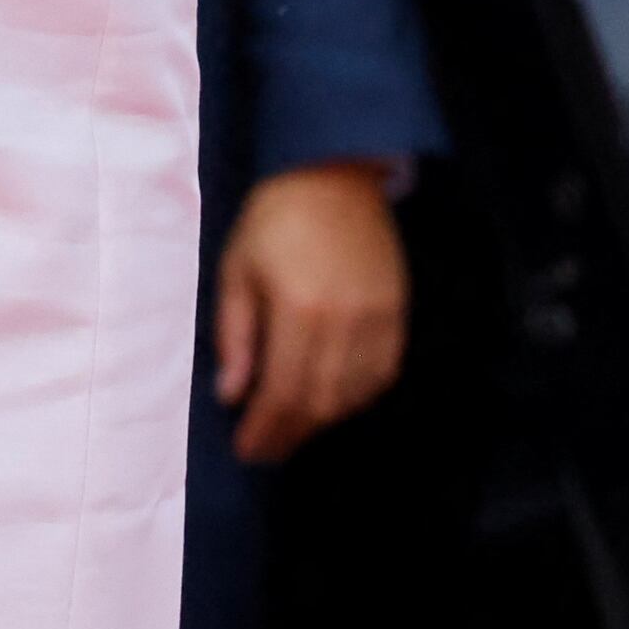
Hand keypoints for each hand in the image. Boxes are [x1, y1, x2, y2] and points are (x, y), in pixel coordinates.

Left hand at [212, 160, 410, 465]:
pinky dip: (356, 397)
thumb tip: (231, 395)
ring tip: (294, 429)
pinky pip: (382, 373)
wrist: (335, 177)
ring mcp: (377, 317)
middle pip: (319, 402)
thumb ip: (235, 336)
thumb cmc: (274, 221)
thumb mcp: (236, 272)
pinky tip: (334, 402)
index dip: (264, 430)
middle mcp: (344, 320)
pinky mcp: (397, 311)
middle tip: (266, 451)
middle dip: (289, 435)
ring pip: (353, 394)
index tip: (247, 451)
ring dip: (321, 421)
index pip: (282, 391)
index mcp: (299, 309)